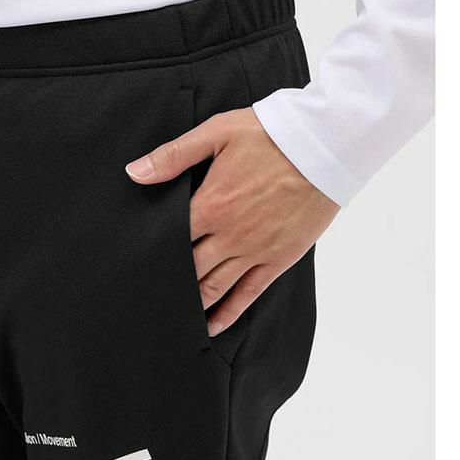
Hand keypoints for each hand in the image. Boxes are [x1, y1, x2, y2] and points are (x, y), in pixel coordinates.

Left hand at [126, 107, 339, 336]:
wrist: (325, 146)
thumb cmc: (270, 136)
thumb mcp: (217, 133)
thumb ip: (173, 156)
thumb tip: (134, 172)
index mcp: (210, 205)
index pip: (170, 239)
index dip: (151, 253)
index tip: (136, 266)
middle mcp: (228, 235)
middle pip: (188, 268)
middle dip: (167, 282)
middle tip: (148, 295)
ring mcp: (254, 251)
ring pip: (213, 287)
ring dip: (191, 303)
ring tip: (172, 316)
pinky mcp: (278, 259)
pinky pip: (247, 294)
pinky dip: (227, 314)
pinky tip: (211, 326)